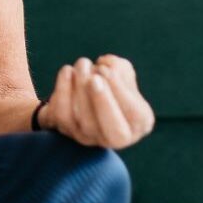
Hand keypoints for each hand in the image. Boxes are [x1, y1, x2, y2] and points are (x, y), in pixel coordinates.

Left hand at [38, 54, 154, 149]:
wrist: (83, 94)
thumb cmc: (110, 83)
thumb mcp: (122, 73)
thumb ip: (121, 68)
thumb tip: (107, 64)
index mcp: (139, 124)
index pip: (135, 116)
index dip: (120, 91)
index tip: (105, 69)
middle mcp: (116, 138)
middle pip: (114, 132)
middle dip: (103, 103)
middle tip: (94, 78)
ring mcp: (89, 137)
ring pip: (85, 122)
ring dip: (80, 88)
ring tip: (83, 64)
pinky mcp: (66, 130)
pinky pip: (63, 116)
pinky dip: (63, 90)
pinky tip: (67, 70)